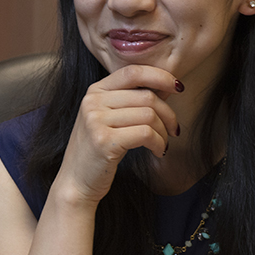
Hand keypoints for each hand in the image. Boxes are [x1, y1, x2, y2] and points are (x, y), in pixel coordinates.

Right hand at [54, 64, 181, 207]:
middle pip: (146, 96)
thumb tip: (167, 86)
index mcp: (95, 91)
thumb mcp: (110, 119)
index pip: (133, 71)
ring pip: (149, 115)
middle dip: (168, 114)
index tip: (178, 87)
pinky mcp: (104, 140)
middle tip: (174, 130)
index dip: (160, 76)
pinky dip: (159, 143)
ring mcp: (96, 120)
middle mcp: (93, 101)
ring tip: (163, 144)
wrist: (76, 182)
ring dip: (164, 132)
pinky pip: (146, 134)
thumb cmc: (98, 151)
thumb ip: (133, 100)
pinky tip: (158, 151)